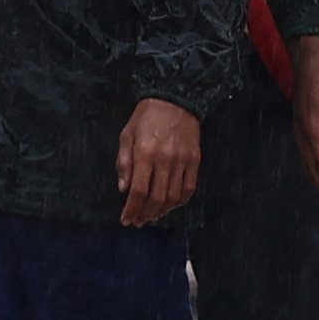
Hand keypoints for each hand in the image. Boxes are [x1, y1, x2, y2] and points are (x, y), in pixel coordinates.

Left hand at [117, 96, 205, 224]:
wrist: (175, 98)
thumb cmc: (147, 117)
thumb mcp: (127, 135)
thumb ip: (124, 162)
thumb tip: (124, 188)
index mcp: (145, 152)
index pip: (138, 190)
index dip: (132, 209)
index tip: (126, 219)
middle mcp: (165, 158)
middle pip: (156, 197)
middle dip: (144, 214)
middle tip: (138, 221)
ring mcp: (182, 160)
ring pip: (173, 196)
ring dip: (161, 211)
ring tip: (152, 215)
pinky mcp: (194, 159)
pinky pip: (189, 187)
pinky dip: (180, 201)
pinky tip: (170, 205)